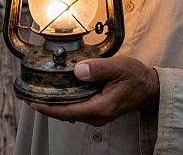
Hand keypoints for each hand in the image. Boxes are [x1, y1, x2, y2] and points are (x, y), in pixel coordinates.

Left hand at [28, 56, 159, 126]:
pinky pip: (78, 108)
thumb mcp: (118, 67)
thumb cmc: (136, 77)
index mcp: (99, 107)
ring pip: (71, 111)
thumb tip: (78, 71)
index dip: (47, 107)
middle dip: (48, 105)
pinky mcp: (99, 110)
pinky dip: (67, 101)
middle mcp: (96, 115)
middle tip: (31, 94)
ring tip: (43, 91)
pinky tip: (63, 90)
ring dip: (57, 103)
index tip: (32, 101)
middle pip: (65, 113)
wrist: (150, 88)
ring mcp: (98, 115)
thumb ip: (98, 68)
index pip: (66, 111)